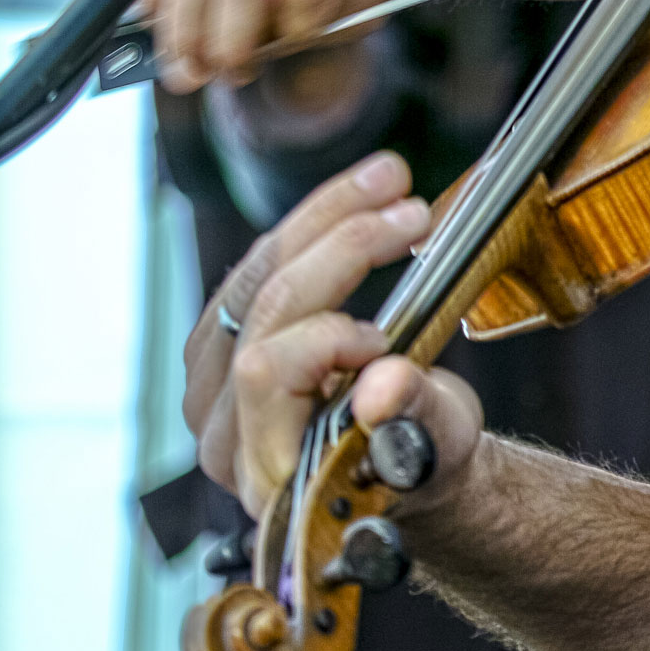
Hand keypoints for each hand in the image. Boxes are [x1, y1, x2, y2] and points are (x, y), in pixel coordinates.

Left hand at [184, 151, 484, 519]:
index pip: (267, 372)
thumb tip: (385, 383)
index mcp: (268, 468)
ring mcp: (212, 388)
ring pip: (251, 277)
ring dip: (323, 219)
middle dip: (343, 245)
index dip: (328, 335)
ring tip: (389, 181)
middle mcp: (223, 432)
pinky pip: (252, 270)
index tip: (391, 334)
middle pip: (261, 308)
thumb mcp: (437, 445)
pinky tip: (350, 206)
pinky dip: (306, 229)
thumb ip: (413, 415)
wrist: (403, 467)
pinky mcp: (221, 350)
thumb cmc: (421, 462)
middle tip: (412, 209)